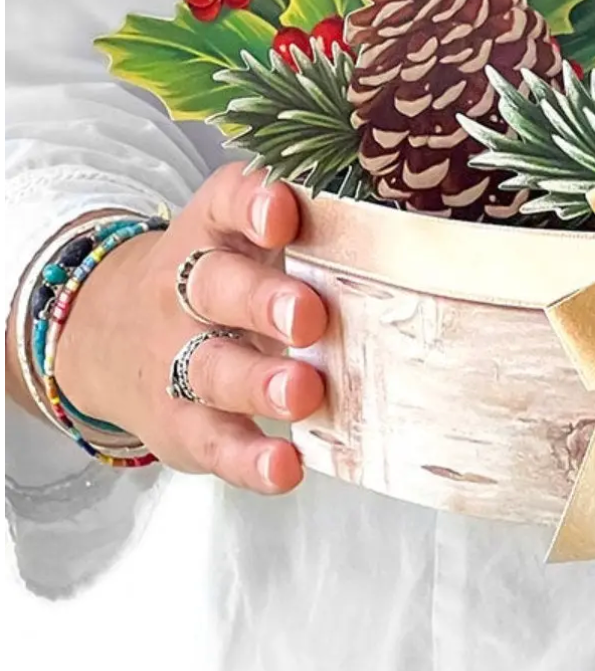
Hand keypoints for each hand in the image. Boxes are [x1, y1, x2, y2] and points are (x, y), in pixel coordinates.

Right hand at [48, 165, 326, 492]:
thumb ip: (310, 225)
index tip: (283, 213)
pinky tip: (286, 466)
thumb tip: (407, 223)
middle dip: (263, 301)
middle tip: (309, 316)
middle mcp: (185, 292)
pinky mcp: (183, 424)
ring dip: (259, 383)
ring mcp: (177, 360)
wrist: (112, 337)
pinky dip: (250, 459)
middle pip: (215, 288)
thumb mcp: (243, 237)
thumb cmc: (223, 278)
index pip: (225, 204)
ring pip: (213, 369)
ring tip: (302, 392)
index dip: (251, 205)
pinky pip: (215, 442)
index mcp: (211, 232)